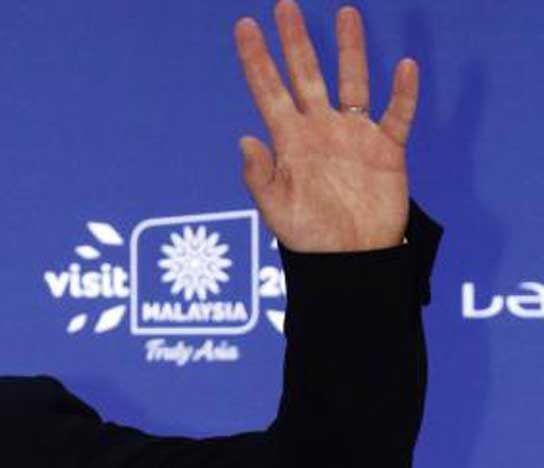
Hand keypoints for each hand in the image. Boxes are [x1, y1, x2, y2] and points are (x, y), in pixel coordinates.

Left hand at [234, 0, 418, 251]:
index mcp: (289, 142)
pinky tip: (405, 65)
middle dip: (295, 40)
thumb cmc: (309, 240)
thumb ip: (259, 176)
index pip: (268, 90)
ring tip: (347, 13)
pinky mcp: (386, 150)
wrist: (351, 261)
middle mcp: (319, 130)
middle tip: (285, 4)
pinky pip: (397, 114)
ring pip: (352, 81)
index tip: (244, 26)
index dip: (256, 59)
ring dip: (350, 49)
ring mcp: (353, 136)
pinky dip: (403, 92)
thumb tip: (245, 138)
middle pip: (306, 74)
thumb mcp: (275, 211)